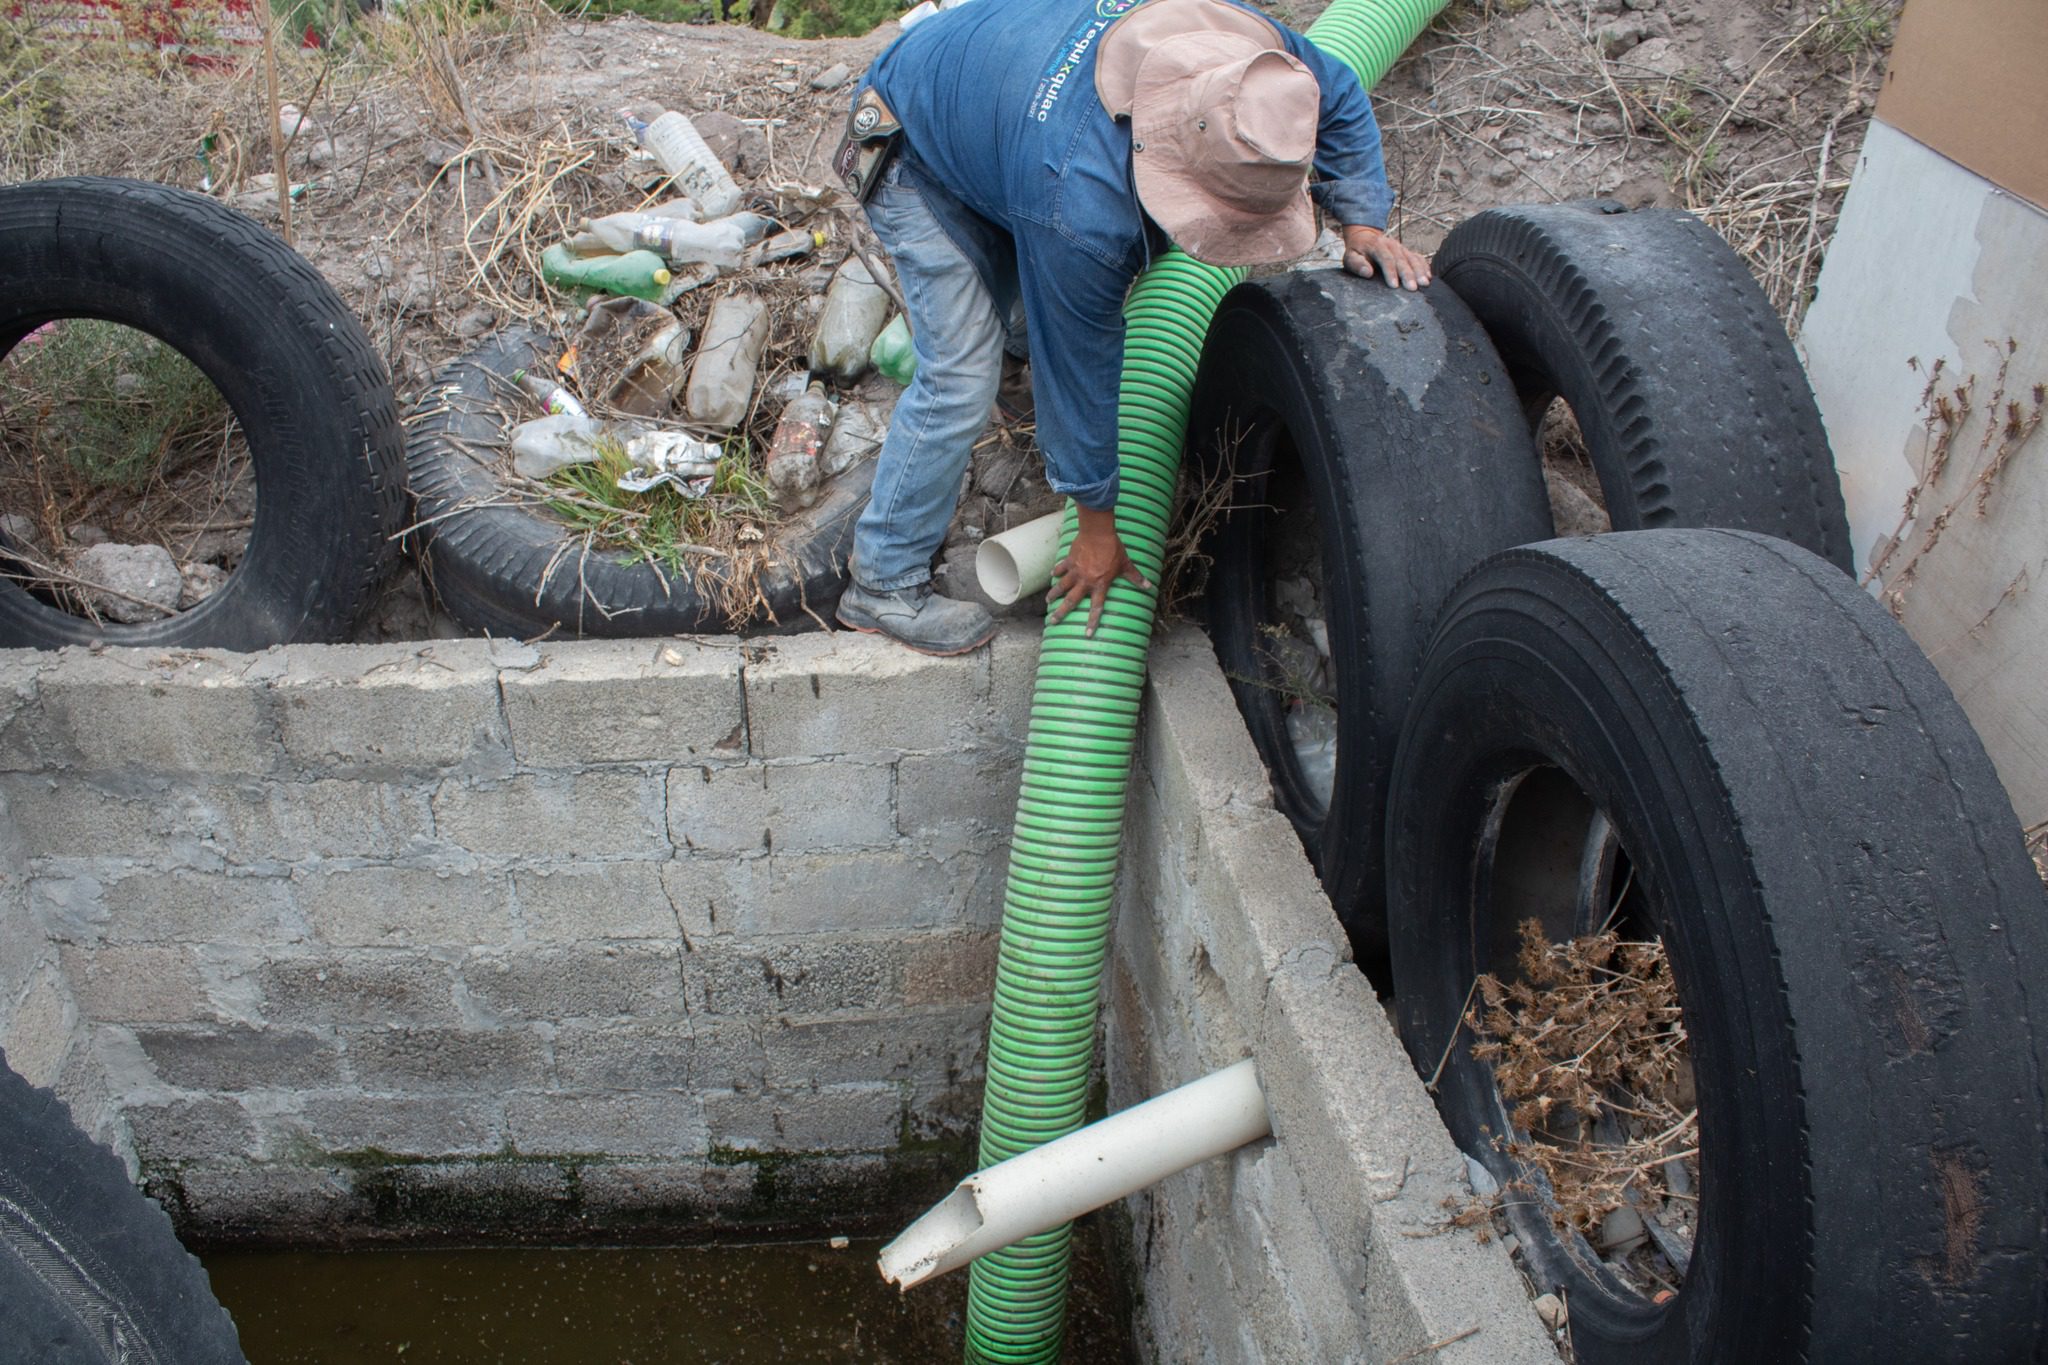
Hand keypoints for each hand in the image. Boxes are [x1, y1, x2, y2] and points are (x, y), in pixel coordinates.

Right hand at [1047, 504, 1149, 636]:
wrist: (1098, 533)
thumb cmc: (1113, 549)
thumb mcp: (1126, 564)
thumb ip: (1135, 576)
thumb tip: (1148, 586)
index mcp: (1100, 585)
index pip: (1096, 607)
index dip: (1093, 621)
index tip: (1087, 633)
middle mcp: (1085, 582)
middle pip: (1071, 601)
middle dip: (1061, 612)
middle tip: (1053, 620)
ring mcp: (1075, 571)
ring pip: (1061, 586)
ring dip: (1054, 594)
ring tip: (1048, 601)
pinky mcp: (1069, 561)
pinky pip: (1061, 568)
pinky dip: (1056, 571)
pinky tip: (1051, 575)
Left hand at [1343, 225, 1431, 289]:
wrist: (1365, 238)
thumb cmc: (1357, 252)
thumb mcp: (1350, 257)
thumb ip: (1357, 264)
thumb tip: (1368, 273)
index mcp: (1376, 245)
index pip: (1386, 258)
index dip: (1390, 272)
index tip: (1394, 286)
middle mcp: (1391, 245)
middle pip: (1402, 259)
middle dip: (1408, 274)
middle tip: (1413, 288)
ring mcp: (1401, 248)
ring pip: (1412, 258)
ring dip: (1419, 271)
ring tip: (1425, 284)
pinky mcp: (1407, 252)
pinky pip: (1418, 258)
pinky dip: (1424, 267)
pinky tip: (1429, 277)